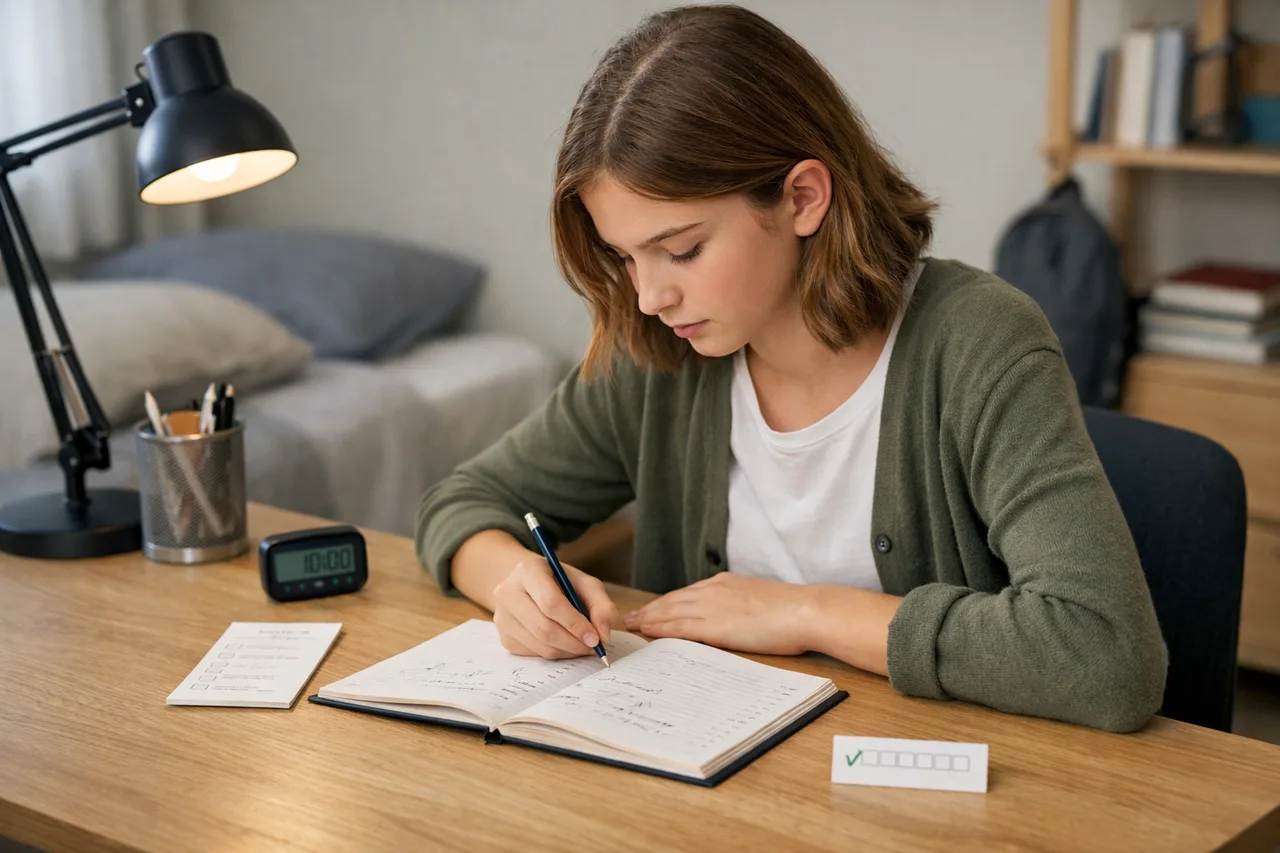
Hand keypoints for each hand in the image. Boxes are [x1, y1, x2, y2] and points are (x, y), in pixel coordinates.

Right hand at [492, 558, 618, 659]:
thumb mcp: (585, 584)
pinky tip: (565, 644)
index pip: (551, 603)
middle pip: (544, 628)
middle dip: (574, 642)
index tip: (595, 638)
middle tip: (594, 647)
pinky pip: (534, 654)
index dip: (575, 624)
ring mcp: (502, 617)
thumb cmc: (560, 583)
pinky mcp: (504, 637)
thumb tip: (603, 635)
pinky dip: (556, 654)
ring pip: (540, 645)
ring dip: (567, 651)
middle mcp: (507, 592)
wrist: (530, 586)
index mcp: (528, 571)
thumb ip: (601, 605)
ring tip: (583, 645)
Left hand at [623, 572, 812, 655]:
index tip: (654, 607)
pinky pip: (679, 628)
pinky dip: (661, 630)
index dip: (668, 601)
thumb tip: (737, 617)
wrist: (804, 611)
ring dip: (649, 619)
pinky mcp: (714, 626)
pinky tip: (648, 633)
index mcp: (726, 583)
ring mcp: (712, 607)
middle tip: (632, 617)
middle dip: (651, 609)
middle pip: (673, 600)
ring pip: (670, 612)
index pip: (688, 593)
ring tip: (633, 625)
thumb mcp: (761, 600)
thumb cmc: (793, 610)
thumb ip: (742, 606)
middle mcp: (714, 591)